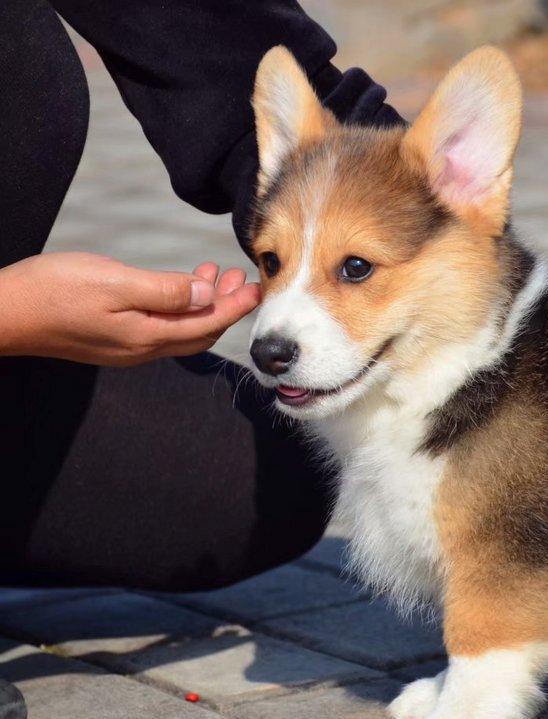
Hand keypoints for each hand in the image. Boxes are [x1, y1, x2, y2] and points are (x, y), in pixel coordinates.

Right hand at [0, 252, 260, 365]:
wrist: (1, 313)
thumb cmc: (52, 292)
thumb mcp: (115, 282)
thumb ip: (165, 291)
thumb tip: (206, 296)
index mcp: (147, 336)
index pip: (208, 324)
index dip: (236, 306)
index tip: (257, 287)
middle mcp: (142, 349)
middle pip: (200, 331)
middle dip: (225, 306)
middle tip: (240, 278)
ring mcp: (126, 347)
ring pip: (180, 329)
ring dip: (201, 303)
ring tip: (215, 275)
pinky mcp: (112, 339)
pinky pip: (159, 327)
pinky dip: (177, 307)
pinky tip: (175, 287)